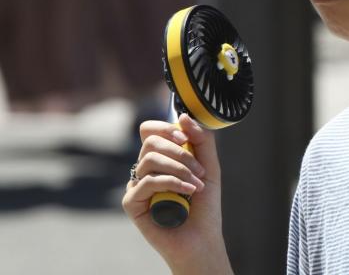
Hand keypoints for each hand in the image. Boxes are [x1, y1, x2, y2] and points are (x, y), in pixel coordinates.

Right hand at [122, 113, 232, 273]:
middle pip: (150, 142)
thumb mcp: (209, 166)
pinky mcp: (131, 203)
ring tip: (197, 184)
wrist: (202, 239)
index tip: (186, 139)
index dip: (166, 129)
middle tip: (199, 170)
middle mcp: (146, 169)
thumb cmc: (205, 205)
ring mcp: (137, 185)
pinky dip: (172, 183)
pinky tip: (188, 192)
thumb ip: (201, 140)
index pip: (150, 130)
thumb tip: (182, 116)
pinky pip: (147, 181)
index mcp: (162, 158)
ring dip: (180, 168)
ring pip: (150, 159)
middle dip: (180, 152)